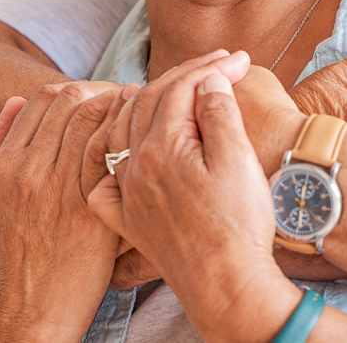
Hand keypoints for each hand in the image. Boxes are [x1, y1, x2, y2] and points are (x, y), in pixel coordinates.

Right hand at [0, 82, 120, 339]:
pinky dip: (126, 133)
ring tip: (136, 104)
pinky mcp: (90, 209)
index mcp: (6, 166)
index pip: (43, 99)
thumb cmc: (8, 256)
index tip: (93, 93)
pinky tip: (140, 131)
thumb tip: (14, 101)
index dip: (73, 88)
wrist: (29, 308)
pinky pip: (110, 152)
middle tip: (121, 93)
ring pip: (92, 118)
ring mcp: (61, 189)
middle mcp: (31, 171)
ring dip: (118, 103)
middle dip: (100, 88)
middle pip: (70, 100)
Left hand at [84, 54, 303, 342]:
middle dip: (183, 77)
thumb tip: (206, 80)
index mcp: (161, 147)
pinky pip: (105, 176)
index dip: (211, 67)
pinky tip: (125, 144)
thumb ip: (218, 112)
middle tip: (217, 65)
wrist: (225, 287)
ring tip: (168, 89)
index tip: (241, 59)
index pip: (180, 87)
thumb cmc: (239, 225)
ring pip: (121, 130)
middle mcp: (134, 166)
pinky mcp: (128, 220)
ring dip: (144, 103)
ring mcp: (127, 194)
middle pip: (147, 101)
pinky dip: (112, 151)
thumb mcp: (239, 159)